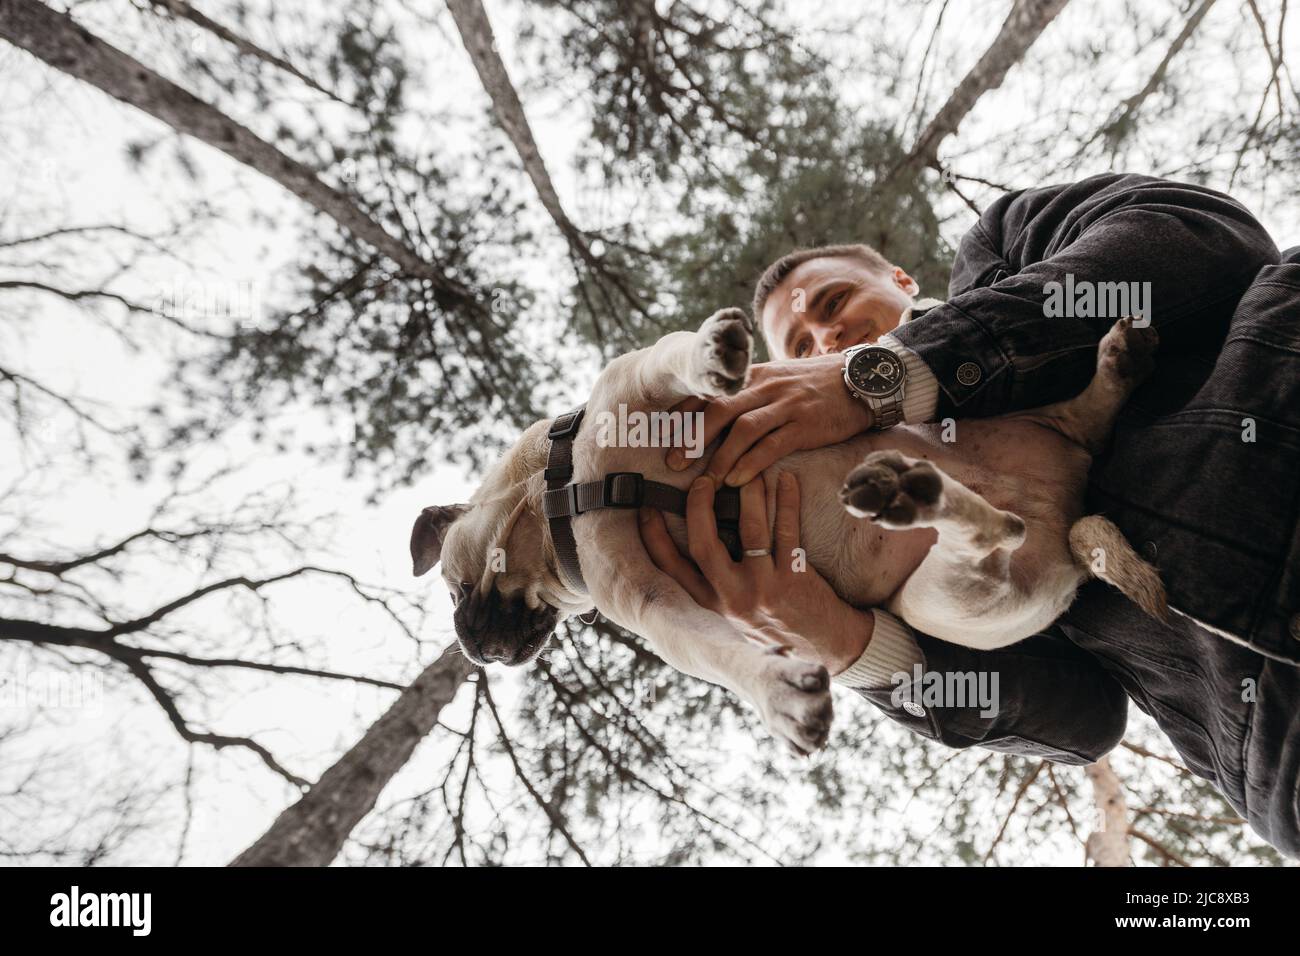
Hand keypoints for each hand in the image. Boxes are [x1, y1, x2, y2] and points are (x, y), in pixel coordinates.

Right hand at [637, 470, 872, 673]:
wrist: (826, 648)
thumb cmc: (778, 626)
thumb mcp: (736, 615)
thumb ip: (715, 587)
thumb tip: (695, 546)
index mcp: (713, 605)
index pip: (672, 568)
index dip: (654, 537)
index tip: (646, 508)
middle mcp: (733, 599)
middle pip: (703, 545)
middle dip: (698, 507)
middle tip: (703, 479)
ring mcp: (763, 589)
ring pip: (750, 530)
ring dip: (749, 494)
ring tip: (750, 470)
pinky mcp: (793, 579)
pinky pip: (787, 530)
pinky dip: (786, 501)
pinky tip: (787, 480)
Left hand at [664, 352, 872, 486]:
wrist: (861, 380)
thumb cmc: (815, 385)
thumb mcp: (778, 379)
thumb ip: (750, 392)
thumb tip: (719, 412)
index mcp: (753, 376)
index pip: (710, 390)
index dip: (684, 412)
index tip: (664, 434)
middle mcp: (765, 387)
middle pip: (718, 409)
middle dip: (692, 437)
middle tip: (673, 462)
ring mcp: (785, 405)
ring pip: (742, 429)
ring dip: (718, 457)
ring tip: (704, 482)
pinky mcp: (805, 425)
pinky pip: (772, 445)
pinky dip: (751, 464)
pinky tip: (737, 481)